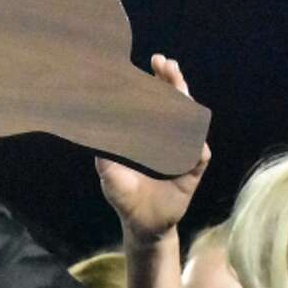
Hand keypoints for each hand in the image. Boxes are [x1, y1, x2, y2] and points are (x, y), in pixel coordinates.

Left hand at [94, 55, 209, 241]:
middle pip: (176, 103)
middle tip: (166, 64)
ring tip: (180, 86)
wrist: (142, 225)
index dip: (157, 80)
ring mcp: (184, 152)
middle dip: (173, 81)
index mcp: (151, 133)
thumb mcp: (108, 171)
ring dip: (188, 104)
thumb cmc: (124, 195)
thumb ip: (103, 150)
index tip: (153, 62)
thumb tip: (88, 125)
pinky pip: (199, 157)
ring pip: (191, 122)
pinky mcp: (193, 172)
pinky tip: (195, 142)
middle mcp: (170, 138)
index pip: (157, 100)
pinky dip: (198, 148)